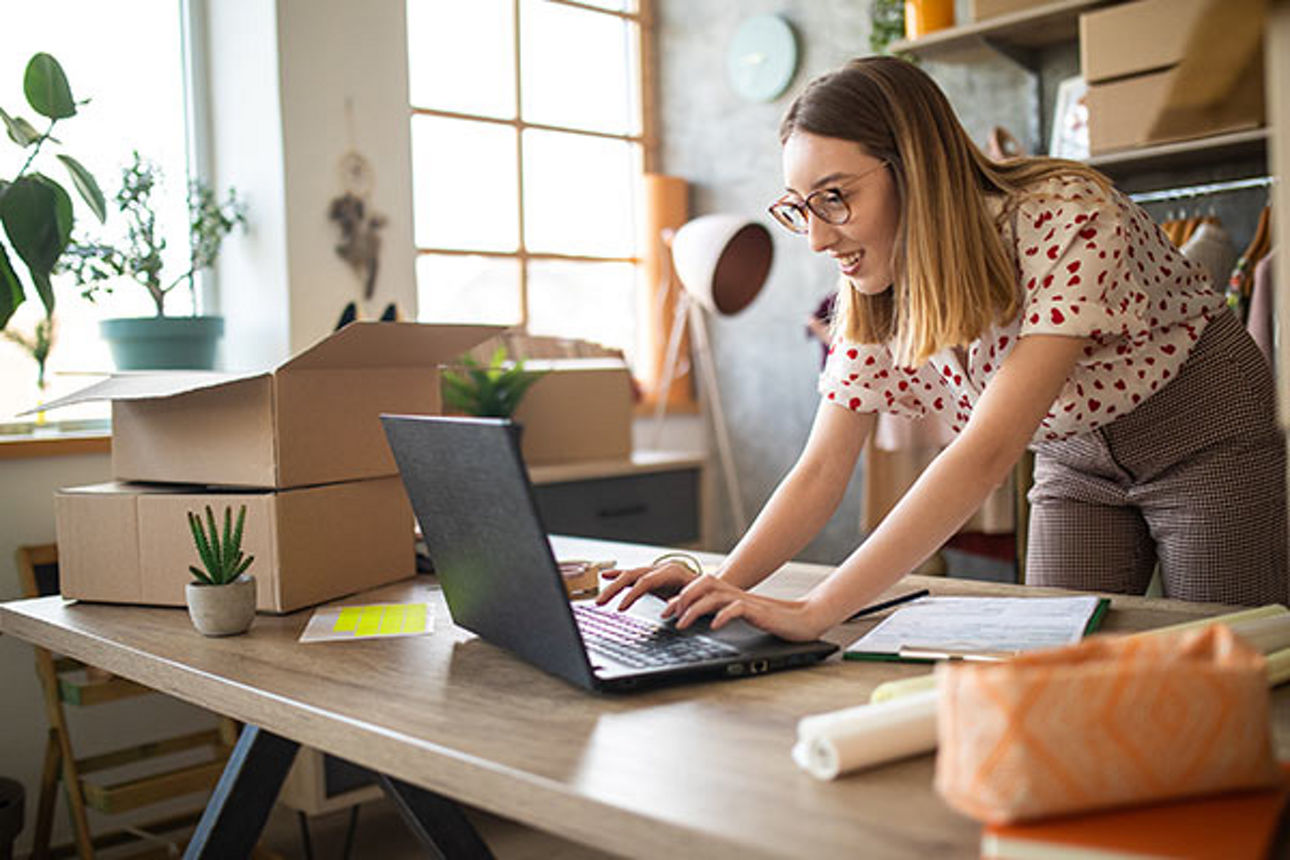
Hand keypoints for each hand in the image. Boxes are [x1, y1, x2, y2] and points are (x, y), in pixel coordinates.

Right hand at [595, 561, 699, 611]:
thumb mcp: (698, 600)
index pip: (645, 582)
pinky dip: (619, 576)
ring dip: (613, 586)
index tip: (620, 609)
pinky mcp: (654, 577)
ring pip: (630, 575)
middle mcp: (662, 569)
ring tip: (599, 599)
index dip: (631, 595)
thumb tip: (670, 610)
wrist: (715, 588)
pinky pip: (633, 576)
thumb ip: (683, 603)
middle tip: (600, 603)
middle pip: (632, 575)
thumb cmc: (707, 596)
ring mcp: (656, 572)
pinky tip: (606, 576)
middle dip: (614, 589)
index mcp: (672, 573)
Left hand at [666, 577, 824, 641]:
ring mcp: (747, 601)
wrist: (804, 620)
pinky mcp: (758, 612)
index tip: (664, 611)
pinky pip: (737, 608)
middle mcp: (735, 594)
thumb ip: (724, 615)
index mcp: (730, 595)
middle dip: (682, 598)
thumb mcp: (743, 618)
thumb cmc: (774, 621)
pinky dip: (723, 616)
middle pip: (703, 583)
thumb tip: (703, 622)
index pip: (699, 587)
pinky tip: (714, 627)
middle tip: (668, 614)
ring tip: (683, 623)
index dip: (680, 597)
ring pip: (715, 596)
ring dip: (695, 609)